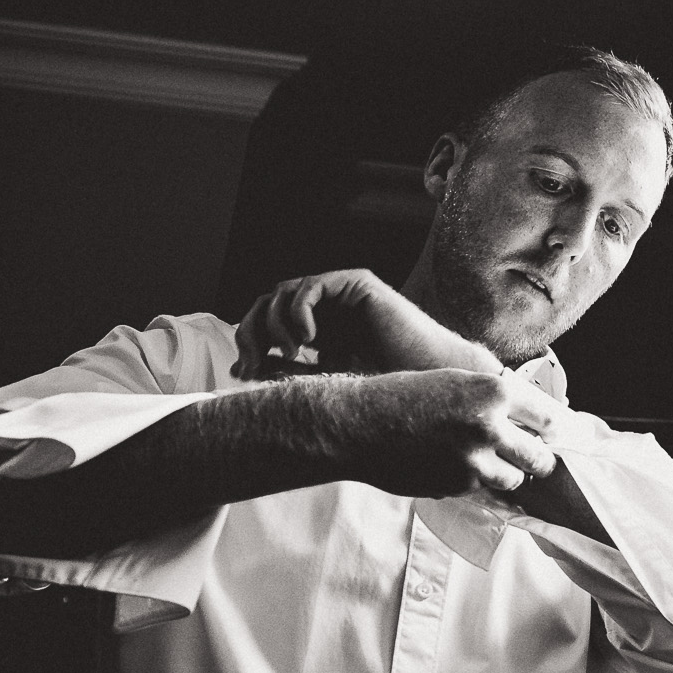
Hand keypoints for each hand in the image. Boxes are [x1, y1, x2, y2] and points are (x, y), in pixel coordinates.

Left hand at [234, 270, 497, 380]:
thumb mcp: (323, 381)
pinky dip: (300, 311)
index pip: (266, 321)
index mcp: (318, 327)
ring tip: (291, 353)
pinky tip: (309, 340)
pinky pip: (312, 286)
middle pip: (268, 303)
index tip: (243, 372)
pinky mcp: (358, 284)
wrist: (431, 380)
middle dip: (253, 330)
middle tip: (254, 361)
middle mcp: (327, 307)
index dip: (248, 342)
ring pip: (283, 291)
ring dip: (275, 323)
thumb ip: (286, 371)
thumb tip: (241, 369)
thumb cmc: (387, 387)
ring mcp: (341, 294)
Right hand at [342, 369, 560, 498]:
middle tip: (537, 459)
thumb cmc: (407, 394)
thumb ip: (496, 401)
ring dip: (509, 474)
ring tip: (490, 461)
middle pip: (540, 457)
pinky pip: (483, 490)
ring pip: (514, 480)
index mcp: (494, 392)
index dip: (555, 429)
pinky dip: (477, 483)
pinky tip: (457, 467)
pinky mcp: (456, 487)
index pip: (549, 418)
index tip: (557, 436)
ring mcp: (473, 461)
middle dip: (540, 460)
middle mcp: (489, 427)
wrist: (359, 423)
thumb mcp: (459, 381)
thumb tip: (534, 425)